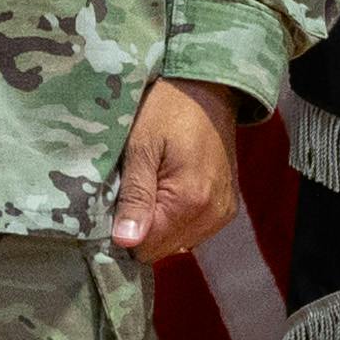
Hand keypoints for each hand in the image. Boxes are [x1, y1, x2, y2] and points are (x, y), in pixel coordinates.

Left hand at [108, 78, 245, 264]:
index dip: (123, 232)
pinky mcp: (226, 208)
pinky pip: (193, 231)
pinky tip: (168, 191)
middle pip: (162, 250)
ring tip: (151, 187)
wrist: (208, 88)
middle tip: (132, 191)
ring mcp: (223, 213)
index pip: (146, 248)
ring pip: (177, 243)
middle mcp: (212, 215)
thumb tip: (125, 242)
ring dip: (159, 224)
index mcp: (190, 202)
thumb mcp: (140, 147)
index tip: (113, 205)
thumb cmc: (167, 109)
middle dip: (142, 229)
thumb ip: (135, 196)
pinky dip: (177, 219)